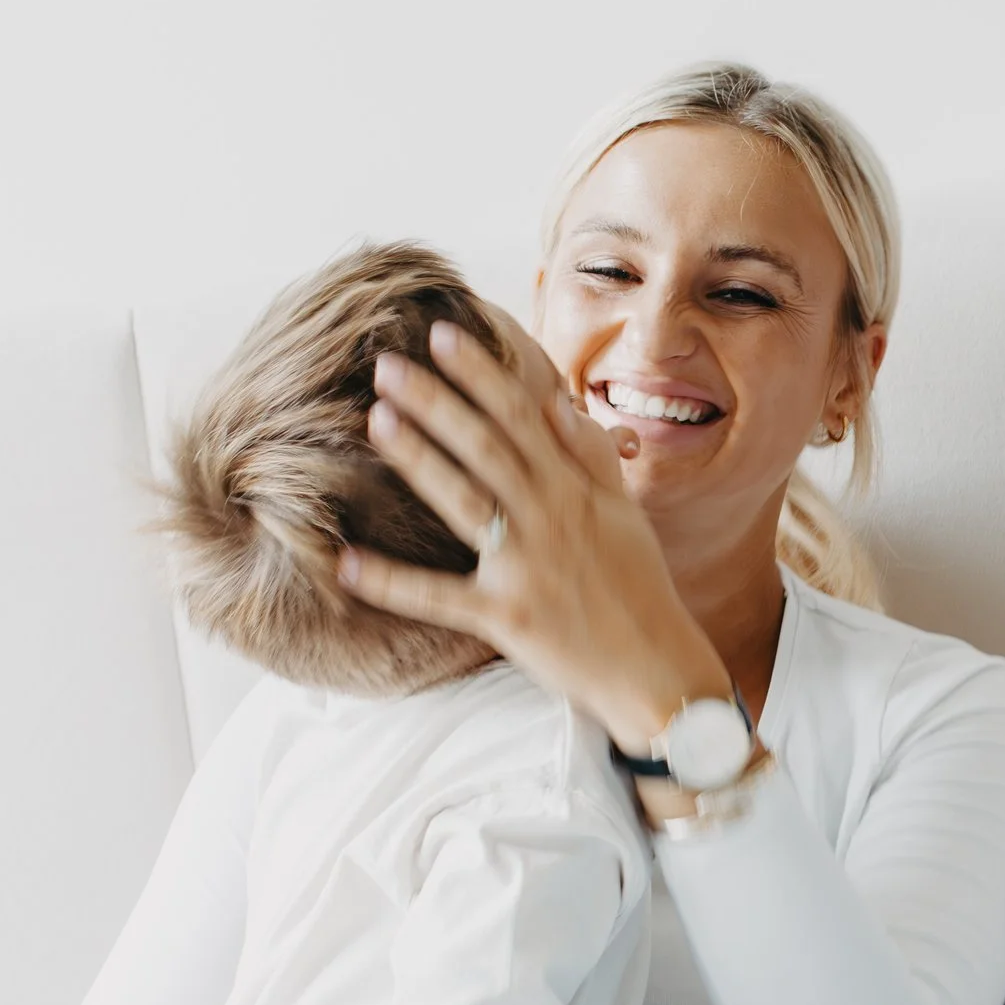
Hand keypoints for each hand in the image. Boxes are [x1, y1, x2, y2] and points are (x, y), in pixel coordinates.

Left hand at [339, 314, 732, 751]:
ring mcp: (527, 569)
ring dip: (419, 460)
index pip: (525, 418)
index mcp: (577, 494)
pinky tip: (345, 561)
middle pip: (487, 448)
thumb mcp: (626, 516)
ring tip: (376, 419)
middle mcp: (552, 521)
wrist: (659, 671)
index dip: (483, 374)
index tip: (443, 333)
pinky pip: (439, 598)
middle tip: (386, 361)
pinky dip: (392, 582)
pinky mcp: (507, 619)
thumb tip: (559, 404)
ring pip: (465, 503)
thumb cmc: (640, 591)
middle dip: (437, 401)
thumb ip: (592, 459)